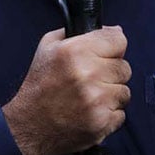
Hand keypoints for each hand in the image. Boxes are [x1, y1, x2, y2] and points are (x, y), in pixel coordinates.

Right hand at [3, 26, 131, 154]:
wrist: (30, 125)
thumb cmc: (39, 86)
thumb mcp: (49, 46)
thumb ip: (78, 32)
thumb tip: (112, 30)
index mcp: (75, 51)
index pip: (118, 40)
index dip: (113, 46)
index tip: (107, 53)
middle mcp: (88, 74)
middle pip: (124, 67)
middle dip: (111, 73)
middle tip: (92, 79)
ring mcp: (97, 100)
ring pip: (125, 92)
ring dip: (111, 95)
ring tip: (90, 97)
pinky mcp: (102, 122)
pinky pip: (121, 114)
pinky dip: (108, 114)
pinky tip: (90, 112)